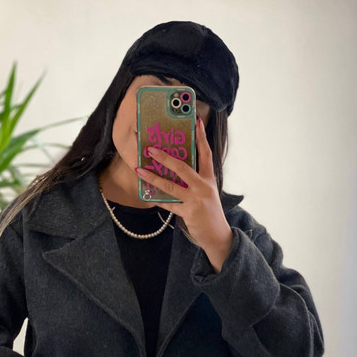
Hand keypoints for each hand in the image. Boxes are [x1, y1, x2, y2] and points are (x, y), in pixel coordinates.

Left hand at [135, 117, 231, 249]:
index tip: (196, 122)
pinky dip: (157, 200)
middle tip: (150, 148)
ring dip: (153, 177)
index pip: (206, 154)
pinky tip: (147, 195)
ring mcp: (195, 200)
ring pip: (170, 186)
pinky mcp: (188, 213)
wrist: (217, 235)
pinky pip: (168, 205)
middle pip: (183, 167)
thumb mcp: (206, 193)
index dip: (201, 138)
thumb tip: (174, 170)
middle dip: (165, 157)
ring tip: (139, 170)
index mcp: (209, 179)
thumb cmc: (210, 212)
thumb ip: (194, 181)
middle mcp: (203, 187)